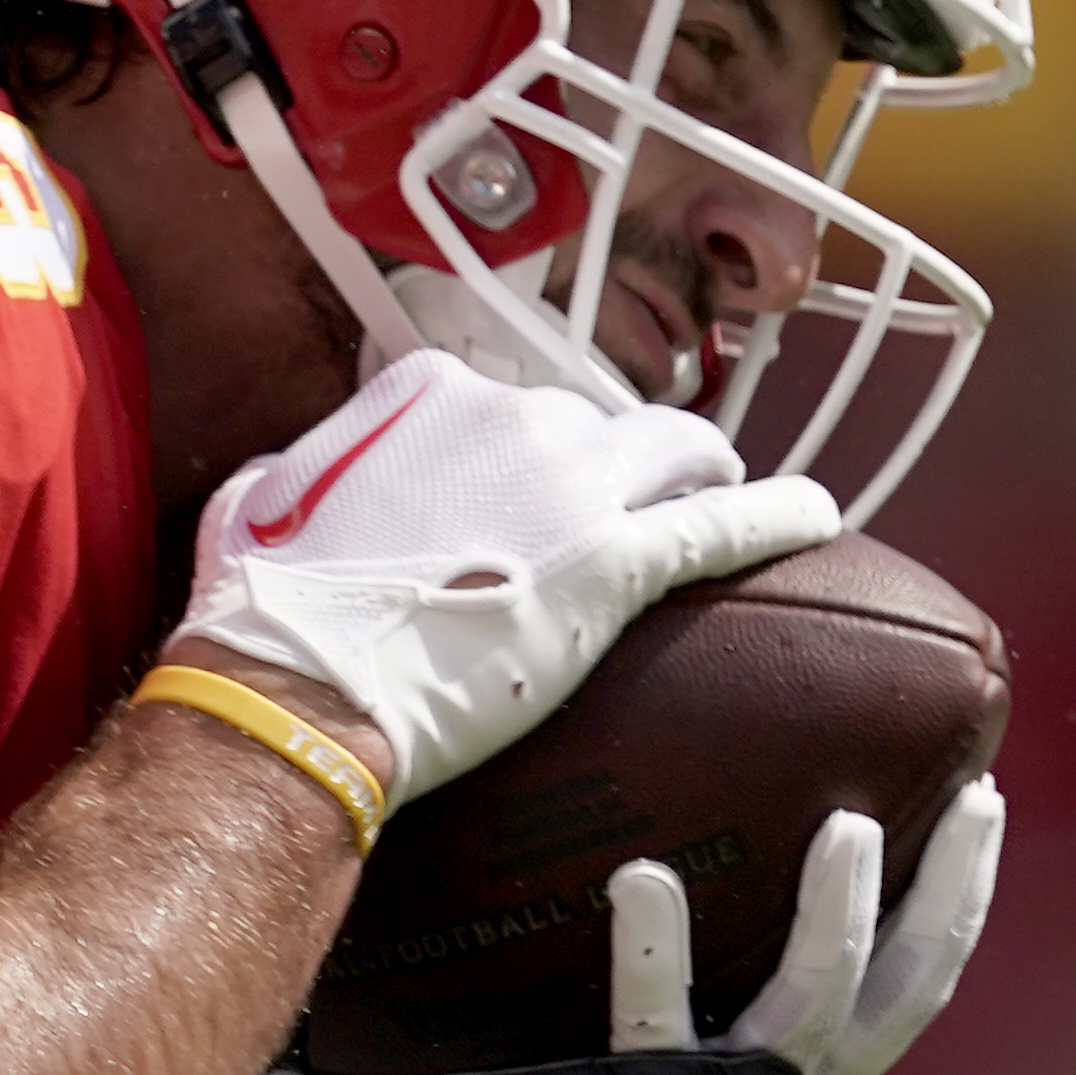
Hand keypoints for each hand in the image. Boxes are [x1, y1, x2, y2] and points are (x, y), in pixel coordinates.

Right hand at [170, 351, 839, 807]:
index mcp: (429, 388)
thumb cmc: (264, 610)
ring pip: (676, 448)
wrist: (300, 686)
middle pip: (596, 420)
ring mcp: (571, 482)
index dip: (527, 443)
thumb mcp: (257, 503)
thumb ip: (297, 471)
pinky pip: (726, 520)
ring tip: (723, 491)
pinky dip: (780, 512)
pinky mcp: (618, 560)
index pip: (506, 393)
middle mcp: (510, 412)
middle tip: (617, 510)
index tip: (533, 478)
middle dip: (612, 462)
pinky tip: (819, 515)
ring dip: (701, 467)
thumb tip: (292, 481)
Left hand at [614, 780, 1007, 1074]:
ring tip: (845, 826)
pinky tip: (641, 877)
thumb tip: (735, 852)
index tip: (982, 802)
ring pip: (810, 1004)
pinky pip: (651, 1025)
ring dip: (837, 916)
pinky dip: (652, 952)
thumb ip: (755, 997)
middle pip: (907, 985)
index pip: (921, 979)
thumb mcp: (733, 1072)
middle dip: (949, 890)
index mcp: (832, 1074)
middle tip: (972, 799)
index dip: (960, 895)